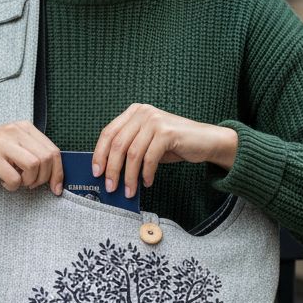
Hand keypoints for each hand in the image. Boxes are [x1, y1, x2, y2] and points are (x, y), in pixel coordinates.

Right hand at [0, 124, 63, 193]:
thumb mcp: (10, 144)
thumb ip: (29, 152)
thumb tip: (53, 173)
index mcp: (23, 127)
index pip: (52, 150)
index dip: (58, 172)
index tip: (56, 187)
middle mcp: (15, 131)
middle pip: (46, 158)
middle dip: (43, 179)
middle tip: (30, 185)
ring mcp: (2, 143)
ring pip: (34, 166)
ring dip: (29, 181)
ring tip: (17, 182)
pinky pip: (14, 177)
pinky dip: (12, 186)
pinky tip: (3, 182)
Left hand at [91, 104, 238, 198]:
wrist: (206, 140)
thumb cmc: (174, 144)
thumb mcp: (147, 142)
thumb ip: (129, 149)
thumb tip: (108, 170)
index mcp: (134, 112)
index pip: (108, 133)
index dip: (99, 153)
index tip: (96, 171)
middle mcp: (143, 112)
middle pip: (118, 144)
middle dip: (112, 169)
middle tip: (111, 186)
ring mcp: (155, 120)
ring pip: (132, 153)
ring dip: (129, 176)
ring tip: (129, 190)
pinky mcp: (167, 132)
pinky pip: (150, 158)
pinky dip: (146, 173)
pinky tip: (147, 182)